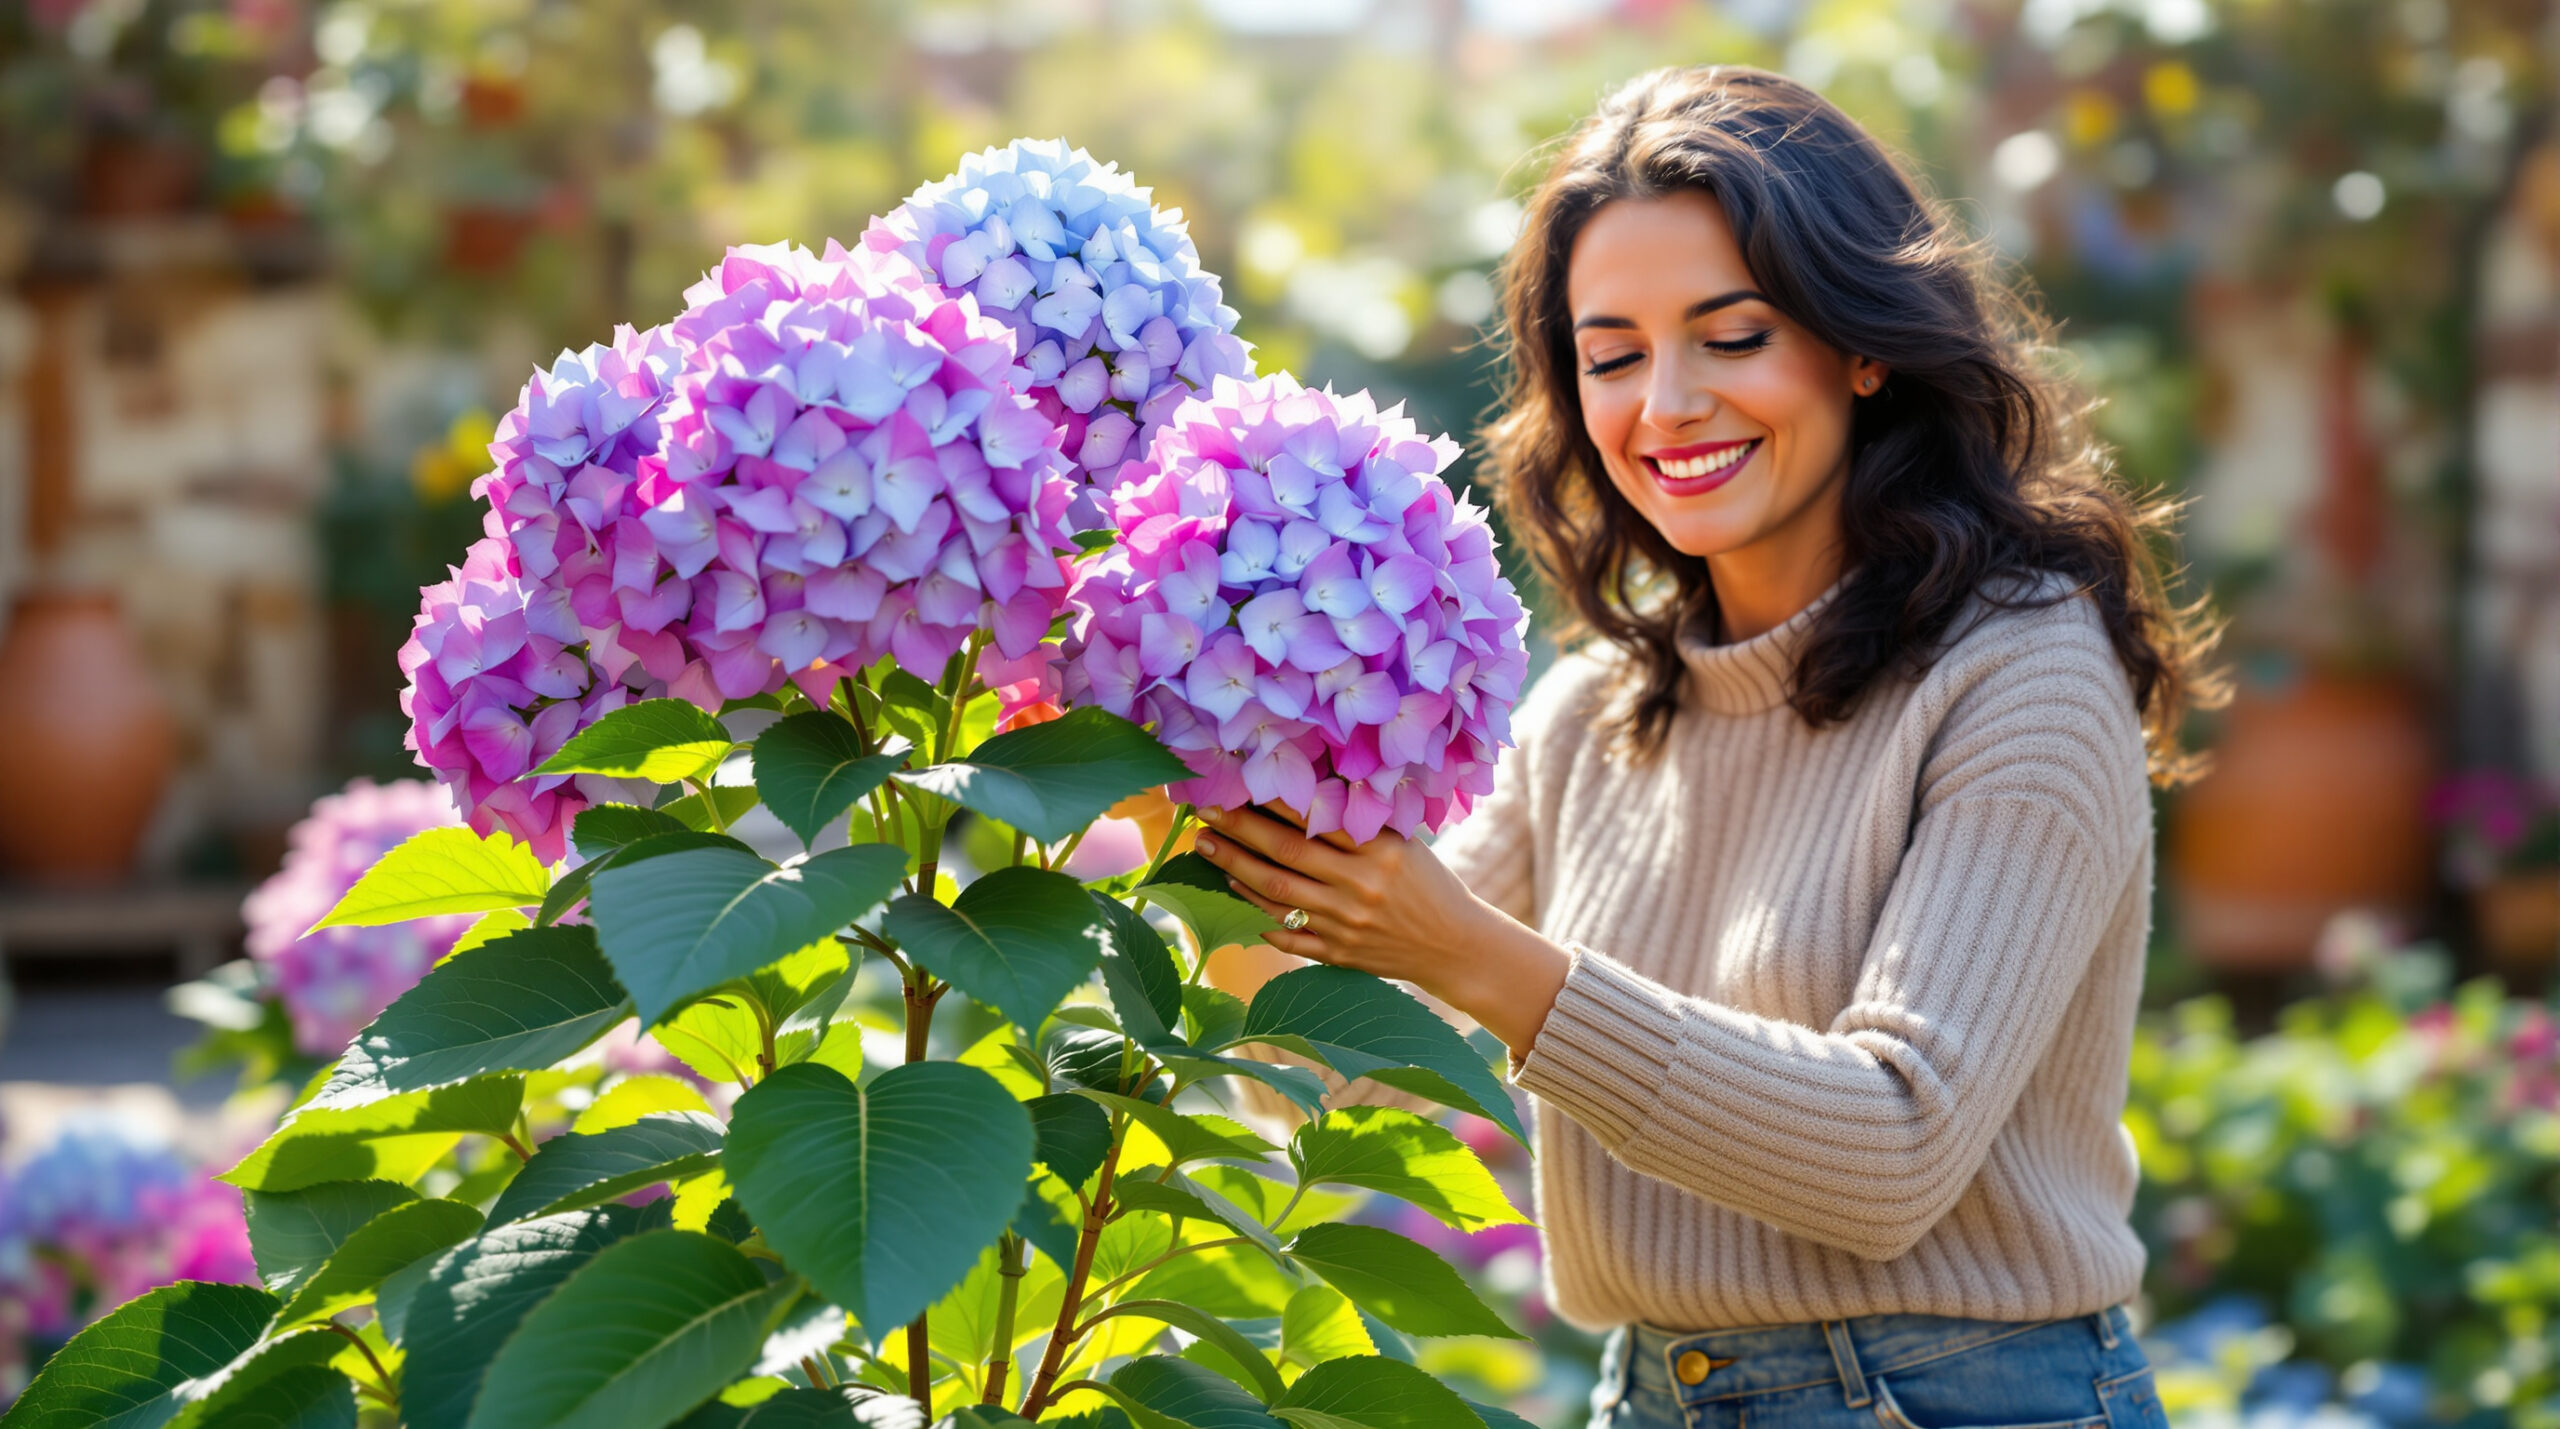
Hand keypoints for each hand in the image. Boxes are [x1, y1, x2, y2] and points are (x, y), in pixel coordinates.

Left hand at [1188, 804, 1569, 1058]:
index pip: (1315, 819)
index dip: (1271, 801)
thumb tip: (1306, 787)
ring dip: (1234, 869)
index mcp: (1381, 852)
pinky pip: (1288, 936)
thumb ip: (1360, 824)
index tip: (1237, 785)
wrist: (1455, 946)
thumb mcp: (1405, 844)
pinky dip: (1258, 916)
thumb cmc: (1428, 884)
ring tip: (1206, 847)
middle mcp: (1360, 888)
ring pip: (1276, 895)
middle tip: (1204, 812)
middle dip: (1238, 831)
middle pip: (1284, 855)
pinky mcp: (1339, 955)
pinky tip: (1234, 892)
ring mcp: (1346, 925)